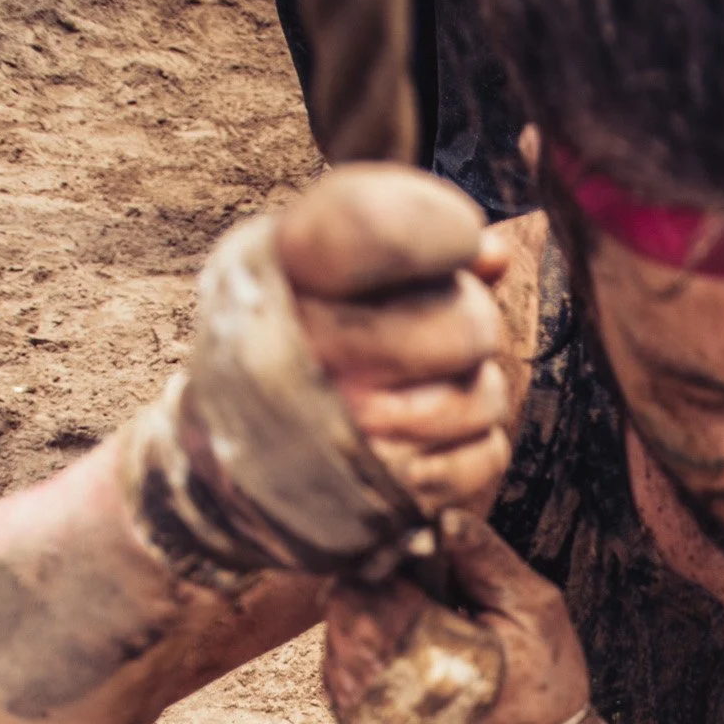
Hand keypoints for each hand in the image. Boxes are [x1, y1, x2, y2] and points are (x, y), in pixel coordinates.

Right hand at [275, 164, 516, 510]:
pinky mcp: (384, 494)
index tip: (457, 240)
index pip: (393, 230)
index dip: (447, 230)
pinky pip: (486, 455)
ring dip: (470, 390)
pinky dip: (469, 448)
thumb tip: (493, 258)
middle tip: (427, 330)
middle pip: (468, 322)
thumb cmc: (293, 330)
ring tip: (416, 387)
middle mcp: (310, 350)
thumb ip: (402, 232)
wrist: (231, 454)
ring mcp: (348, 431)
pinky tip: (419, 436)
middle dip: (467, 320)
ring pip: (485, 395)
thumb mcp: (314, 256)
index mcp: (285, 265)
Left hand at [319, 508, 593, 723]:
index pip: (368, 588)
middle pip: (343, 609)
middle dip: (376, 586)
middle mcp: (382, 697)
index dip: (386, 558)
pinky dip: (365, 650)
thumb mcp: (535, 611)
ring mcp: (362, 719)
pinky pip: (340, 670)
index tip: (415, 550)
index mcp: (429, 662)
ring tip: (419, 619)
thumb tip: (443, 515)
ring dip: (367, 617)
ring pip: (335, 638)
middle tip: (419, 583)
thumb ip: (485, 560)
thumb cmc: (545, 688)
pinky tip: (407, 650)